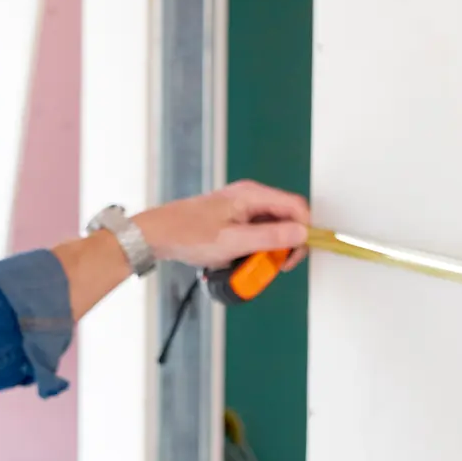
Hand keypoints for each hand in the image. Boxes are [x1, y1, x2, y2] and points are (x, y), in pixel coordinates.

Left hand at [132, 181, 310, 270]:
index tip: (292, 256)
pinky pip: (258, 233)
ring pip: (273, 228)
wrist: (158, 235)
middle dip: (285, 244)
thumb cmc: (189, 234)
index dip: (303, 232)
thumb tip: (302, 234)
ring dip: (269, 249)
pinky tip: (242, 259)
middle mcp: (251, 197)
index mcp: (253, 195)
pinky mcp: (236, 219)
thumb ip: (270, 237)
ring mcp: (243, 207)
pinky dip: (256, 249)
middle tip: (273, 265)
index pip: (297, 208)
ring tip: (252, 263)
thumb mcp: (233, 241)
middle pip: (287, 218)